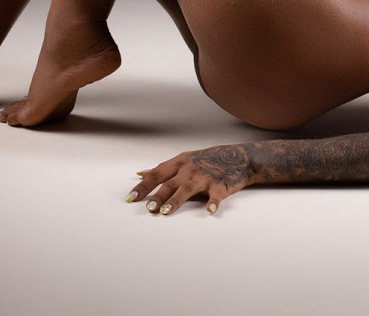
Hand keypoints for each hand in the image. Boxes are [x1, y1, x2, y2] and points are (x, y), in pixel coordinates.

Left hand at [126, 143, 253, 215]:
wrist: (238, 158)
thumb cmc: (207, 160)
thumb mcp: (183, 160)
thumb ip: (163, 169)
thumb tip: (141, 173)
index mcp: (179, 162)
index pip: (157, 174)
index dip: (143, 186)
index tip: (130, 197)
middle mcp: (189, 169)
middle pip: (170, 183)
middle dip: (158, 196)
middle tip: (148, 208)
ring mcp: (205, 177)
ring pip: (187, 189)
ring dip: (176, 200)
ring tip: (166, 211)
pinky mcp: (220, 185)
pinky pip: (216, 194)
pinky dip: (213, 202)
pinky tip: (210, 210)